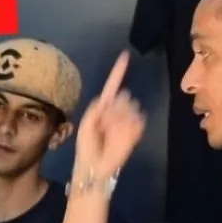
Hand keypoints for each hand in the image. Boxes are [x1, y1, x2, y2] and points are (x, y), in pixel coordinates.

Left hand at [73, 51, 145, 179]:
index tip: (125, 56)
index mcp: (103, 107)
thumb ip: (95, 109)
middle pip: (122, 97)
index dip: (118, 72)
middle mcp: (117, 111)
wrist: (95, 166)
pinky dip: (127, 129)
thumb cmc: (86, 147)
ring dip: (118, 122)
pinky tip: (119, 137)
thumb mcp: (85, 125)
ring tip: (109, 135)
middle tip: (103, 128)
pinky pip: (136, 121)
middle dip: (113, 111)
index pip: (112, 86)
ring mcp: (127, 120)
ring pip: (130, 109)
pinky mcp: (136, 130)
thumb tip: (109, 98)